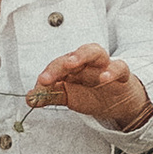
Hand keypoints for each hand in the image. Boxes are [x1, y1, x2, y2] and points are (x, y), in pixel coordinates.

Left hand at [28, 43, 151, 128]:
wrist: (119, 102)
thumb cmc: (92, 93)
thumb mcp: (69, 97)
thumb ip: (50, 96)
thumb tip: (30, 99)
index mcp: (72, 66)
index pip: (57, 65)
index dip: (48, 73)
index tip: (41, 84)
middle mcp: (87, 62)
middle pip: (73, 55)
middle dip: (60, 63)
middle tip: (49, 75)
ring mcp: (104, 65)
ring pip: (95, 51)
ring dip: (82, 55)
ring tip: (72, 64)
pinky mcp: (122, 73)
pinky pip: (120, 67)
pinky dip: (112, 70)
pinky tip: (104, 77)